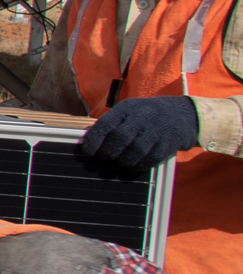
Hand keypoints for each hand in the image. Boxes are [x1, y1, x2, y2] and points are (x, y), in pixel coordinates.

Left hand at [77, 96, 200, 178]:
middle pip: (119, 139)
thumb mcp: (130, 110)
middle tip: (104, 158)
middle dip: (108, 152)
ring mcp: (157, 130)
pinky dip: (139, 165)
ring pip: (134, 151)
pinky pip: (150, 159)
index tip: (88, 151)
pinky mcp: (169, 143)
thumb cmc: (149, 115)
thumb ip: (112, 123)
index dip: (94, 140)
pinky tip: (134, 164)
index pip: (105, 124)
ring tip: (119, 161)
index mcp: (128, 108)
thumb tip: (89, 141)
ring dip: (123, 161)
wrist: (184, 114)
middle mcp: (142, 117)